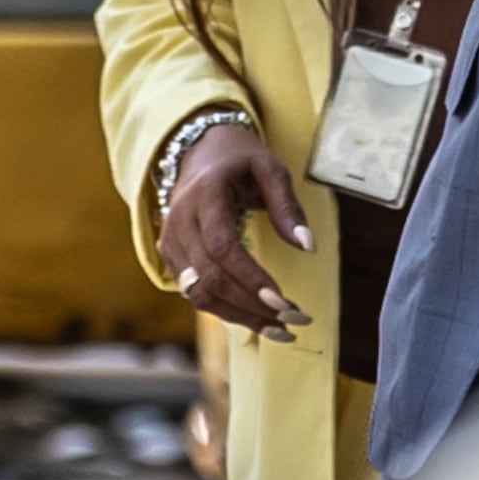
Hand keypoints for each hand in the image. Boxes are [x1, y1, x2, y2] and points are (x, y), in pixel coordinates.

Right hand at [157, 121, 314, 342]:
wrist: (198, 150)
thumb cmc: (240, 158)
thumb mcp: (270, 168)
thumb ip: (288, 207)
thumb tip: (308, 246)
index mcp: (204, 195)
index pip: (223, 247)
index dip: (250, 278)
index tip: (282, 301)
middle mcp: (180, 221)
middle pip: (210, 278)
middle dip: (251, 306)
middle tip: (292, 321)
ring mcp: (170, 241)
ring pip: (198, 293)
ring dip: (238, 316)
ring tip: (278, 329)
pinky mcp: (170, 256)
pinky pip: (193, 291)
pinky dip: (224, 309)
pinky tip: (254, 317)